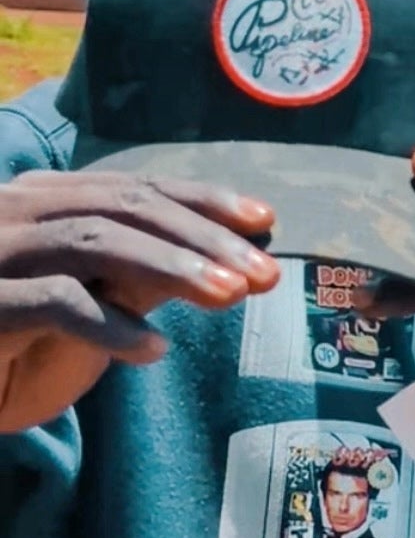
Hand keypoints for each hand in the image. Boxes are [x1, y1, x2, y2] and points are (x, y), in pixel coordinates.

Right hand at [0, 171, 278, 430]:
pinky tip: (153, 349)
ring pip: (93, 241)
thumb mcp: (88, 304)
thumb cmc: (14, 347)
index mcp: (44, 200)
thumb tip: (225, 261)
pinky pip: (53, 302)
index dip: (203, 200)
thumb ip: (139, 276)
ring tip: (229, 296)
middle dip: (202, 237)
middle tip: (264, 273)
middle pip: (124, 206)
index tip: (265, 221)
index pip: (135, 188)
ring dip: (169, 267)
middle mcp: (17, 210)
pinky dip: (108, 323)